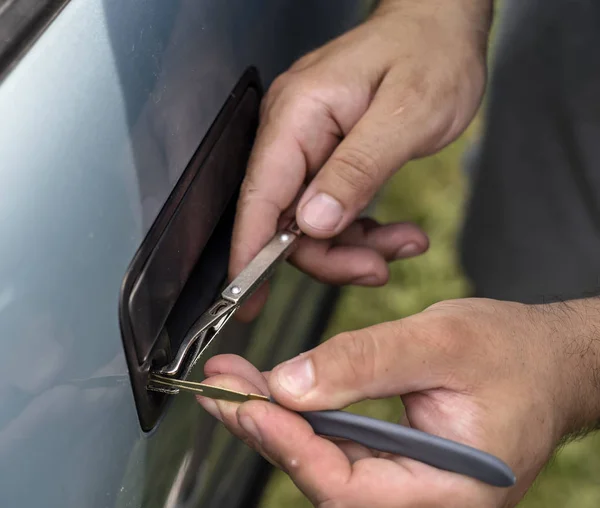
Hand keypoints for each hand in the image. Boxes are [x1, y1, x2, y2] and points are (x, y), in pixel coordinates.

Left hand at [198, 298, 599, 507]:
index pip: (345, 488)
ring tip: (236, 385)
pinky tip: (275, 397)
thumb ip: (364, 363)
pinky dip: (306, 425)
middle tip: (222, 386)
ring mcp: (417, 502)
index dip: (287, 447)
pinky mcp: (405, 480)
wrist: (550, 366)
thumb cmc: (514, 354)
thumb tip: (287, 385)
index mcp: (453, 495)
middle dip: (269, 432)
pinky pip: (344, 459)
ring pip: (328, 472)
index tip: (244, 403)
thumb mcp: (441, 341)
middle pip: (326, 484)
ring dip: (279, 426)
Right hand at [231, 0, 492, 318]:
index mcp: (299, 114)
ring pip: (312, 225)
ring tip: (402, 244)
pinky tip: (396, 234)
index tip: (244, 299)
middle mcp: (293, 133)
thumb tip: (312, 222)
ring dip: (355, 247)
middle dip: (330, 255)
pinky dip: (363, 232)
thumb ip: (358, 169)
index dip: (250, 253)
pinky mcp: (328, 161)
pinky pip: (332, 213)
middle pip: (285, 221)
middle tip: (375, 268)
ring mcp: (309, 148)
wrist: (443, 27)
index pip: (260, 196)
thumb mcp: (406, 114)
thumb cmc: (431, 52)